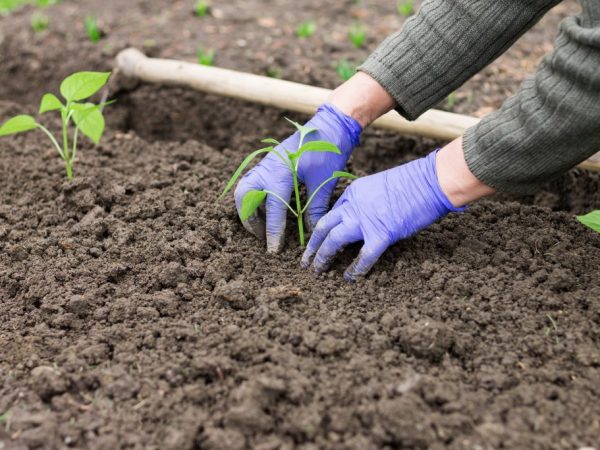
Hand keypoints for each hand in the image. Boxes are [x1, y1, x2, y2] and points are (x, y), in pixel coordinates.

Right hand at [234, 103, 361, 252]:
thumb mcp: (323, 183)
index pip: (272, 208)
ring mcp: (266, 163)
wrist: (331, 125)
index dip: (273, 231)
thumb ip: (315, 208)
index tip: (274, 249)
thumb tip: (311, 232)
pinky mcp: (269, 163)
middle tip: (262, 236)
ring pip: (244, 189)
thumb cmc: (329, 151)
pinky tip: (267, 210)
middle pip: (244, 196)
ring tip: (262, 226)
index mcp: (280, 172)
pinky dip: (254, 198)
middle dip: (249, 219)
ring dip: (248, 209)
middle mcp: (267, 167)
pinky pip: (252, 183)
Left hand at [301, 150, 464, 280]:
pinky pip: (364, 256)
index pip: (333, 213)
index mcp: (354, 191)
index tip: (318, 240)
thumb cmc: (414, 181)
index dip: (324, 229)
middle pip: (324, 226)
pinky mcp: (381, 234)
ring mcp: (365, 220)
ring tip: (317, 271)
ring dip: (323, 257)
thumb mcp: (382, 185)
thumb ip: (369, 201)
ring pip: (334, 240)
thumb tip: (368, 217)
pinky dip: (355, 269)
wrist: (431, 180)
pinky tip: (349, 278)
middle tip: (305, 261)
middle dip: (312, 245)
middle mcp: (354, 205)